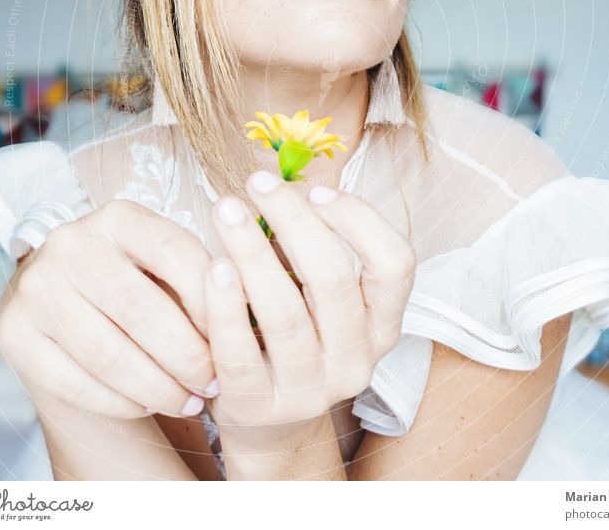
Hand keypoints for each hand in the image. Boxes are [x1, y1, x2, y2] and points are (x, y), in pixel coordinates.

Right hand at [0, 199, 217, 419]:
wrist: (61, 295)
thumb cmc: (133, 278)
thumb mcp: (162, 263)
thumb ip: (197, 280)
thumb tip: (244, 314)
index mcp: (118, 216)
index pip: (176, 253)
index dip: (212, 300)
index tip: (235, 334)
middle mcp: (71, 243)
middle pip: (141, 310)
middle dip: (188, 356)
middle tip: (214, 382)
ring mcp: (36, 288)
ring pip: (109, 355)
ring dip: (159, 388)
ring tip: (190, 402)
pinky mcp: (13, 334)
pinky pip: (74, 383)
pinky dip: (120, 403)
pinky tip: (148, 405)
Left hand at [202, 169, 416, 445]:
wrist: (268, 425)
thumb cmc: (294, 338)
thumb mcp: (320, 301)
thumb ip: (311, 252)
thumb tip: (279, 185)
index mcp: (382, 326)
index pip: (395, 264)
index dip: (359, 219)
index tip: (316, 189)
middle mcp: (356, 360)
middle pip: (332, 278)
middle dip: (292, 219)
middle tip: (257, 183)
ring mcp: (309, 389)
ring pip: (284, 312)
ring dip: (252, 251)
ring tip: (225, 209)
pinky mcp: (259, 407)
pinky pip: (239, 351)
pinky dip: (225, 304)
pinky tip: (213, 266)